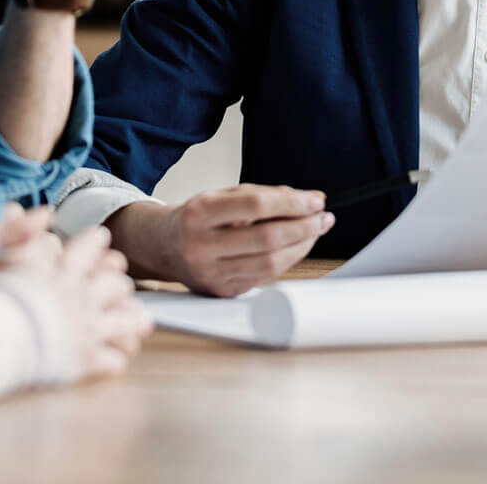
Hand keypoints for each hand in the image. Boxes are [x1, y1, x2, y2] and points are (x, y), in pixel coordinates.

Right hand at [13, 225, 151, 380]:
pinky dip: (117, 356)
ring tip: (142, 321)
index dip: (95, 242)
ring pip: (124, 321)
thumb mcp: (0, 254)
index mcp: (63, 270)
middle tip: (123, 284)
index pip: (87, 249)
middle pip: (115, 285)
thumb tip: (36, 212)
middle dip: (119, 283)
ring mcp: (87, 329)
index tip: (102, 238)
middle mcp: (81, 297)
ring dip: (133, 320)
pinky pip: (113, 359)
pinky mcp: (85, 361)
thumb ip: (20, 230)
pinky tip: (119, 356)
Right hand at [108, 185, 333, 297]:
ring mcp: (211, 273)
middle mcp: (202, 245)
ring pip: (270, 263)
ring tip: (316, 230)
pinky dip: (287, 261)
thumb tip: (301, 200)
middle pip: (266, 238)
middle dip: (303, 227)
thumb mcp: (218, 196)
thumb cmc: (196, 218)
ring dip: (301, 246)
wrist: (163, 246)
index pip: (254, 206)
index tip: (316, 199)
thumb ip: (257, 196)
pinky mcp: (222, 291)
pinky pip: (264, 277)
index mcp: (199, 213)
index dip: (291, 203)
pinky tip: (298, 247)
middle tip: (324, 217)